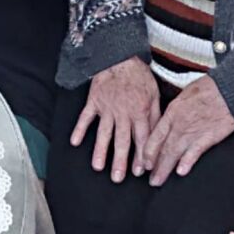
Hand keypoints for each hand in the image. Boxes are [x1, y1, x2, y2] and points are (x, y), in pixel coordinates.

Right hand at [70, 57, 159, 182]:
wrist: (120, 56)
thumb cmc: (139, 76)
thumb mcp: (155, 94)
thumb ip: (156, 116)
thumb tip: (158, 136)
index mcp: (141, 111)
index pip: (142, 138)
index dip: (141, 156)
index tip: (139, 171)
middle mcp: (123, 112)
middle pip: (122, 140)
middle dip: (120, 160)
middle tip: (118, 178)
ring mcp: (107, 107)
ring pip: (103, 132)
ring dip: (100, 150)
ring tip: (98, 166)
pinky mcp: (94, 101)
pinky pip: (85, 117)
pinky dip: (79, 129)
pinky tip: (75, 142)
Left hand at [144, 76, 233, 185]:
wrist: (229, 89)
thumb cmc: (208, 89)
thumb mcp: (184, 95)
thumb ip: (175, 111)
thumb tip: (170, 121)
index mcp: (172, 112)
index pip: (155, 136)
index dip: (148, 152)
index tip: (145, 163)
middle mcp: (179, 124)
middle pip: (163, 148)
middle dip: (155, 166)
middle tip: (150, 180)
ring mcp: (193, 131)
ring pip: (175, 153)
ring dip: (165, 168)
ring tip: (159, 181)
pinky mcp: (208, 136)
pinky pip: (195, 152)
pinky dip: (187, 162)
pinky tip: (181, 171)